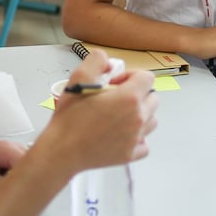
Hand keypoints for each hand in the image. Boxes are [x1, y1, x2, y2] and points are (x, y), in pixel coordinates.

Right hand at [47, 54, 159, 170]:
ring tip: (119, 116)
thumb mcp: (78, 78)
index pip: (148, 78)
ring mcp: (136, 138)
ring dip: (140, 115)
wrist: (62, 151)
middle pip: (153, 99)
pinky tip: (122, 134)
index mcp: (129, 98)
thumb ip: (96, 60)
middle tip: (116, 98)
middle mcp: (138, 118)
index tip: (115, 83)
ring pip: (152, 120)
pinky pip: (145, 144)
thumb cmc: (70, 118)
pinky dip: (137, 138)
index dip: (132, 76)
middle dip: (138, 94)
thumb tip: (109, 62)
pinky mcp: (131, 155)